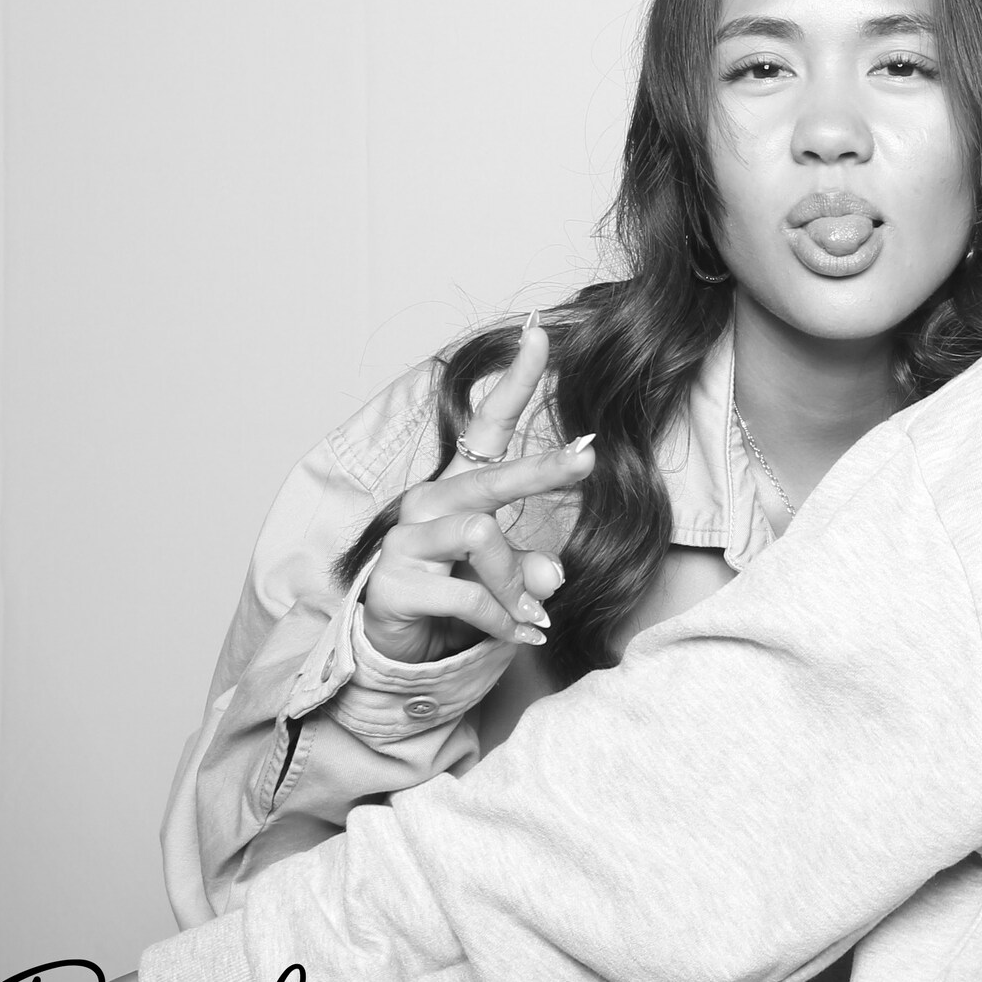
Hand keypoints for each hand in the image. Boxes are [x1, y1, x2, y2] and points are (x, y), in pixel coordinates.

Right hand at [361, 321, 597, 662]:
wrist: (397, 647)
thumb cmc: (456, 594)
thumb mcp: (505, 577)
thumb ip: (530, 567)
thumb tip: (552, 576)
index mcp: (458, 487)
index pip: (486, 425)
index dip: (513, 382)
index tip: (539, 334)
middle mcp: (427, 502)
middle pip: (492, 478)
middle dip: (542, 469)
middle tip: (586, 458)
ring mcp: (406, 540)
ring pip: (482, 538)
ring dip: (515, 584)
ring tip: (532, 614)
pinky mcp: (395, 581)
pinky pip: (467, 596)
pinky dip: (502, 619)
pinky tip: (519, 634)